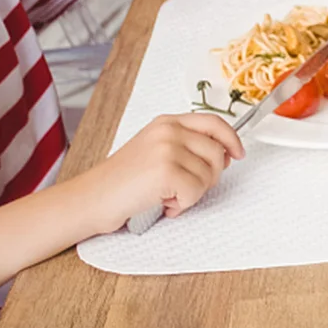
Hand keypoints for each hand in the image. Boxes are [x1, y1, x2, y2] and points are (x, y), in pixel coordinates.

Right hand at [75, 113, 243, 234]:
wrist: (89, 199)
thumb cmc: (120, 182)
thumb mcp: (154, 151)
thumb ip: (185, 146)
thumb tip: (224, 154)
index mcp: (167, 122)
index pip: (214, 122)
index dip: (231, 139)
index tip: (238, 153)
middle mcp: (169, 130)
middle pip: (217, 152)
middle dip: (209, 177)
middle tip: (185, 189)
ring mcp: (167, 149)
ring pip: (208, 175)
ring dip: (192, 194)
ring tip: (166, 196)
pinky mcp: (165, 171)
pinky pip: (195, 192)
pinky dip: (182, 205)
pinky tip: (162, 204)